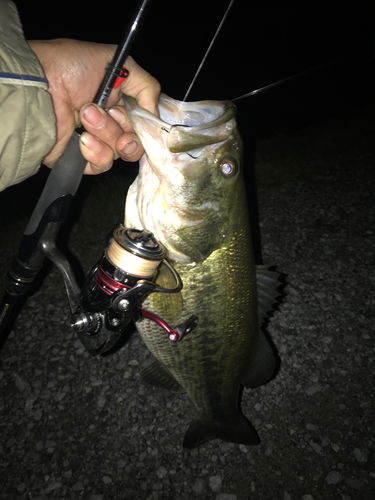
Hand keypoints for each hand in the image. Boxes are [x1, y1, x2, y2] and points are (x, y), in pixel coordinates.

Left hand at [28, 39, 159, 173]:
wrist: (38, 85)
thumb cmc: (72, 67)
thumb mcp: (119, 63)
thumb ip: (147, 86)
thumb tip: (155, 115)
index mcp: (119, 103)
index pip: (143, 124)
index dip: (144, 125)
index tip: (140, 119)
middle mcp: (109, 123)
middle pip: (135, 142)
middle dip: (125, 130)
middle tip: (110, 114)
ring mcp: (95, 142)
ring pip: (119, 153)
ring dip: (106, 133)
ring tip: (85, 115)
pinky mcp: (80, 158)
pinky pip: (102, 165)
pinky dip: (96, 153)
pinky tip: (82, 138)